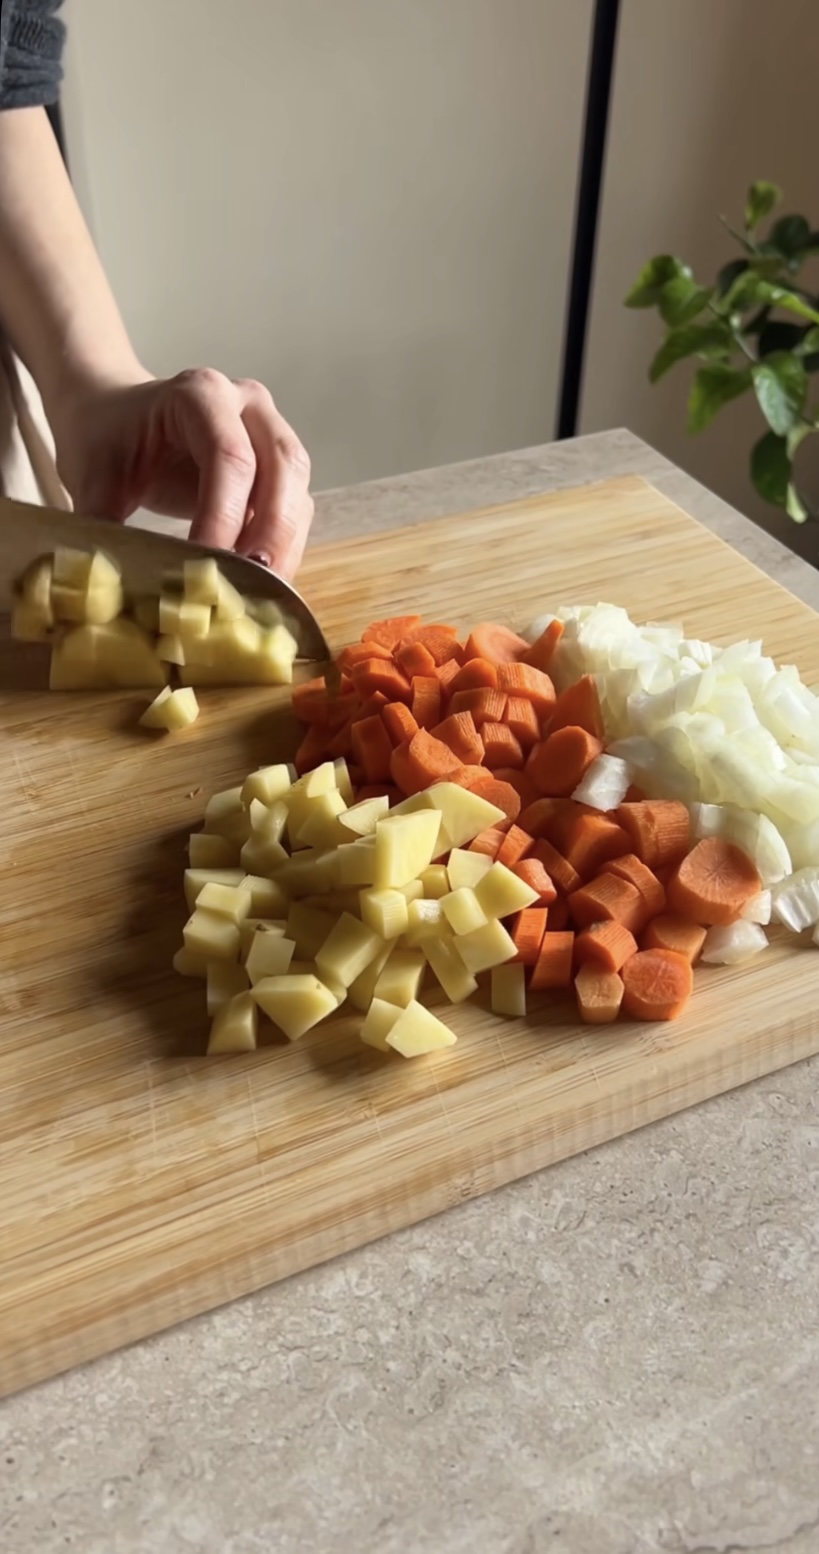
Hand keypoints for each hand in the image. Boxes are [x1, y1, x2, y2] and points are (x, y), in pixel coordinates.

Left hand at [49, 367, 314, 579]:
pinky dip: (284, 548)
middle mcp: (246, 406)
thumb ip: (102, 519)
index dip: (224, 515)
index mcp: (199, 394)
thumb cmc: (106, 439)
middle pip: (282, 465)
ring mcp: (270, 433)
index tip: (206, 565)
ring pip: (297, 489)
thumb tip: (109, 577)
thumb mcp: (93, 473)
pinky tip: (261, 584)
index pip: (228, 455)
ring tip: (261, 594)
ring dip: (284, 545)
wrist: (116, 419)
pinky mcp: (277, 469)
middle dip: (271, 532)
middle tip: (251, 586)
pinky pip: (296, 509)